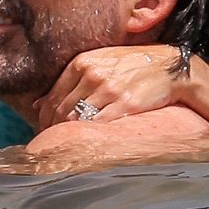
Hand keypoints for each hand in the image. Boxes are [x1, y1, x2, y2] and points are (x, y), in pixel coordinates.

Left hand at [37, 44, 183, 129]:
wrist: (170, 66)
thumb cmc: (132, 64)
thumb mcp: (98, 62)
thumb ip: (69, 80)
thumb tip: (39, 104)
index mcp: (81, 62)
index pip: (52, 97)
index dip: (45, 118)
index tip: (45, 129)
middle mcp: (92, 74)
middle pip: (61, 110)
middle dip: (53, 130)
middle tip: (52, 143)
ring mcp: (109, 90)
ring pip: (77, 120)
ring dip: (69, 136)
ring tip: (67, 146)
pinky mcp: (125, 104)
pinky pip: (98, 126)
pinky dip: (89, 136)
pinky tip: (87, 143)